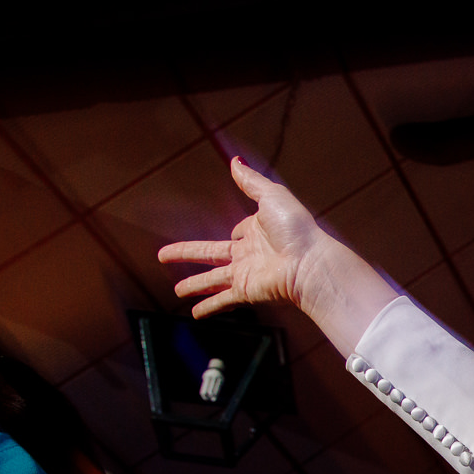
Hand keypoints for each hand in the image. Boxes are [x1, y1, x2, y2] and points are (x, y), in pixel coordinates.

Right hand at [157, 157, 395, 351]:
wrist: (310, 263)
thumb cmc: (297, 229)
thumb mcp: (271, 195)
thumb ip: (250, 181)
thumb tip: (235, 159)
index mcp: (256, 231)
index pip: (238, 233)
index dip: (235, 232)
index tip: (235, 233)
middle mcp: (249, 254)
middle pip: (209, 254)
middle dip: (187, 254)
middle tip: (163, 256)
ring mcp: (246, 274)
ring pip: (211, 279)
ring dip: (194, 285)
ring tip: (176, 291)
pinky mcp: (246, 291)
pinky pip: (222, 300)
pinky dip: (208, 307)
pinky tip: (195, 313)